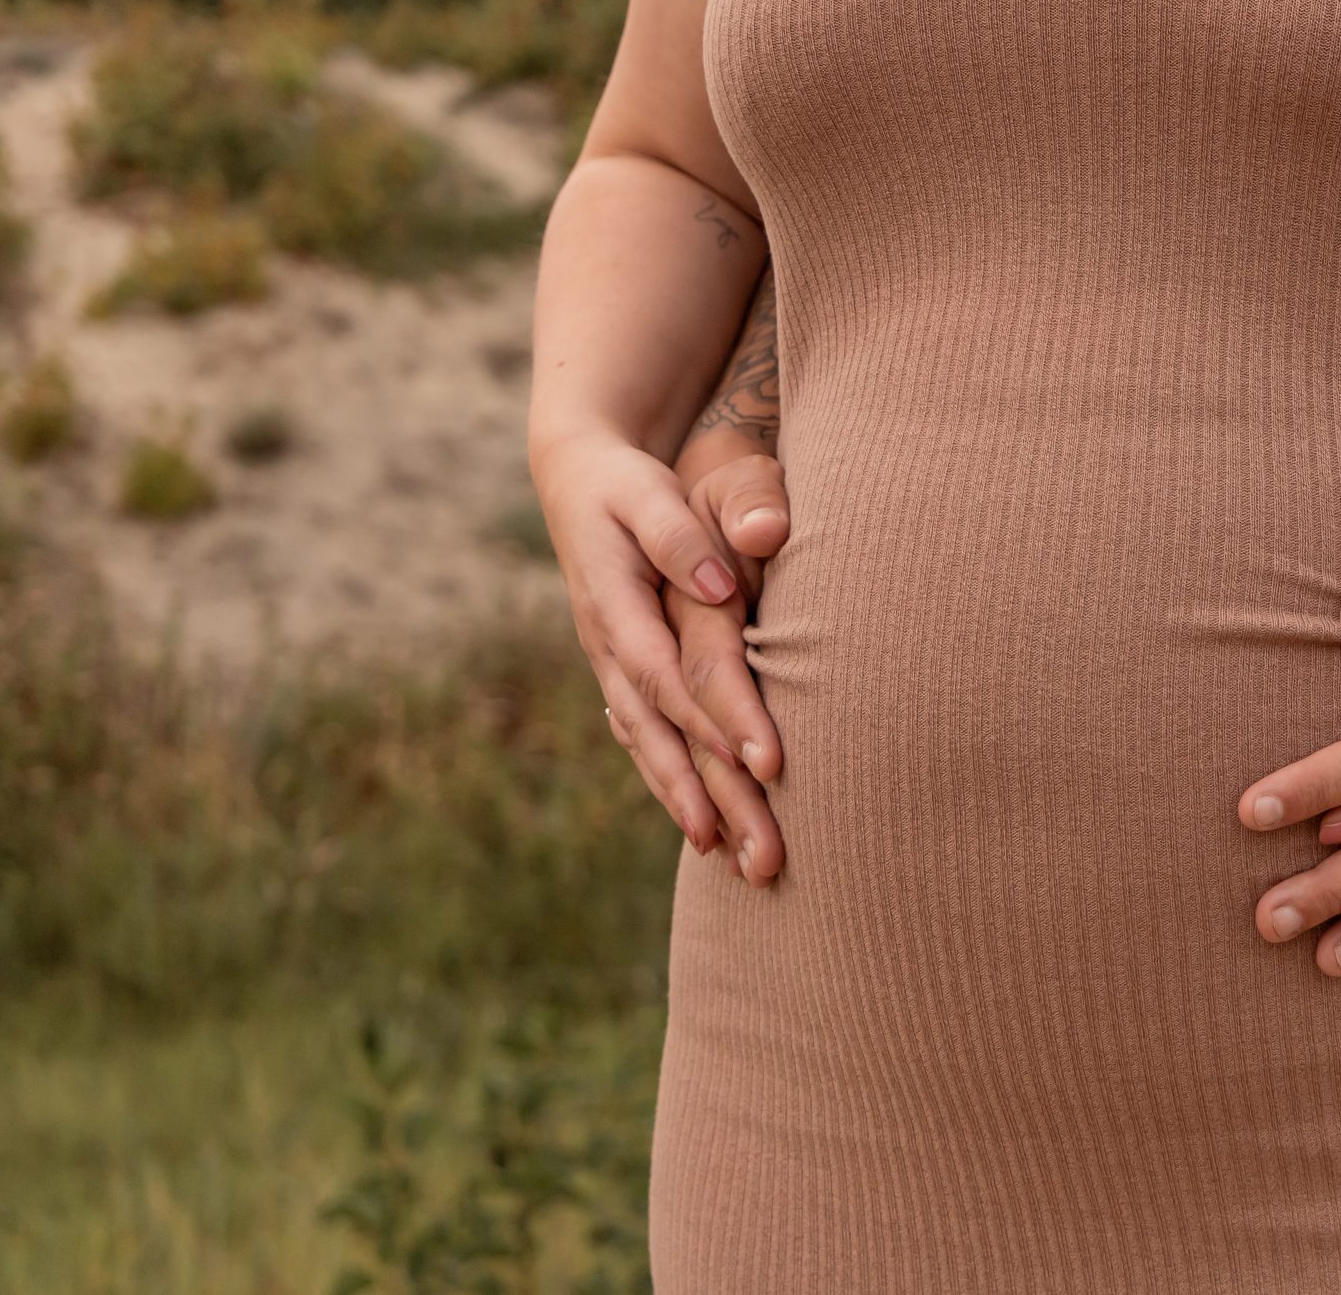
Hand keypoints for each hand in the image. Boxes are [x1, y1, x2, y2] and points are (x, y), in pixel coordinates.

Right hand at [531, 428, 779, 864]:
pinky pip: (648, 740)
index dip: (713, 725)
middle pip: (662, 736)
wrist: (575, 477)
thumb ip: (678, 535)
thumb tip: (721, 584)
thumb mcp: (645, 492)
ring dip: (692, 807)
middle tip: (762, 856)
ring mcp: (612, 667)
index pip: (669, 680)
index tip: (765, 768)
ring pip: (652, 749)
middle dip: (712, 798)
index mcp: (615, 608)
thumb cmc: (625, 482)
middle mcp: (609, 650)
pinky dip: (674, 785)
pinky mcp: (625, 674)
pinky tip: (705, 829)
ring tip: (738, 862)